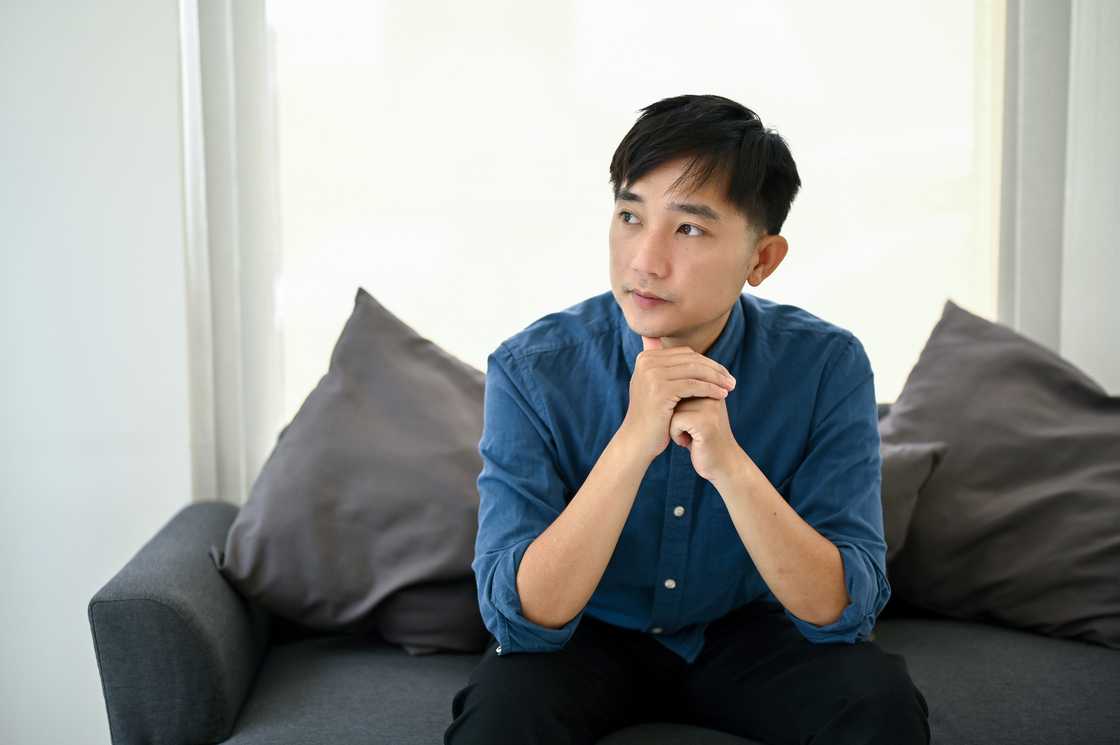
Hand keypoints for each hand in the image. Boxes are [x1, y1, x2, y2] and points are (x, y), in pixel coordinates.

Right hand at [619, 335, 736, 462]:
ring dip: (716, 378)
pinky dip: (710, 389)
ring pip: (694, 370)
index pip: (685, 353)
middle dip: (715, 369)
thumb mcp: (653, 386)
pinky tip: (722, 396)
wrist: (637, 440)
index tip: (723, 373)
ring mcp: (652, 375)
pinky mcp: (661, 390)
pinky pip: (693, 385)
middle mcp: (647, 362)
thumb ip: (662, 365)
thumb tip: (660, 340)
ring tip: (730, 387)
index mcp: (646, 358)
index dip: (707, 362)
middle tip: (731, 380)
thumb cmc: (652, 416)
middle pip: (691, 359)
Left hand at [668, 391, 745, 483]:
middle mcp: (713, 392)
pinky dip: (676, 435)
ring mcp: (710, 407)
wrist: (722, 464)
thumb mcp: (693, 411)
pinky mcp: (705, 422)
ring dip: (674, 426)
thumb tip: (659, 382)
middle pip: (674, 396)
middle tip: (690, 429)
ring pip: (672, 409)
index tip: (689, 421)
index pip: (678, 386)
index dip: (677, 408)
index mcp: (711, 386)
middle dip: (675, 416)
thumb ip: (683, 395)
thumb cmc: (702, 438)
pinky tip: (690, 442)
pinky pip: (675, 422)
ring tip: (691, 435)